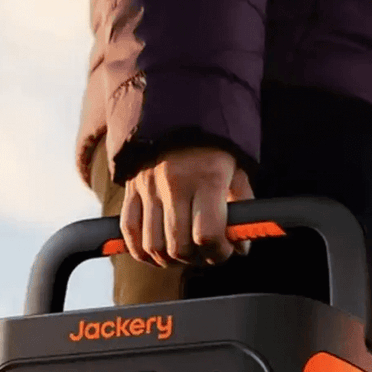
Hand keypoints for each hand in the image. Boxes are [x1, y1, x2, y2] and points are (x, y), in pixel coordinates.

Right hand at [120, 147, 254, 267]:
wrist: (177, 111)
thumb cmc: (214, 148)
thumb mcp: (237, 171)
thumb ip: (241, 208)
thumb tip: (240, 247)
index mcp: (207, 177)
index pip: (206, 234)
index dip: (218, 252)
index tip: (225, 250)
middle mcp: (174, 183)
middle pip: (179, 246)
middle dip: (197, 259)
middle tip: (206, 253)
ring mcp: (148, 187)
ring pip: (153, 246)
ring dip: (171, 260)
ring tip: (185, 253)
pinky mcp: (131, 190)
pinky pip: (130, 233)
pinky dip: (141, 251)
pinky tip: (158, 252)